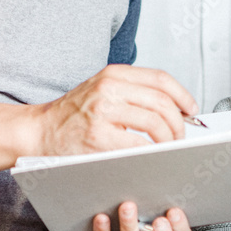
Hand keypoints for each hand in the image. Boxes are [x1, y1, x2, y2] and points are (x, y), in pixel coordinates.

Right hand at [32, 64, 198, 155]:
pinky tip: (152, 155)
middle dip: (178, 123)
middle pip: (162, 102)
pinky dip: (153, 151)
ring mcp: (103, 112)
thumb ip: (132, 92)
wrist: (40, 130)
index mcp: (113, 75)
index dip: (182, 95)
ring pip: (155, 123)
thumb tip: (174, 107)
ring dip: (169, 139)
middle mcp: (108, 88)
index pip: (160, 79)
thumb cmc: (73, 115)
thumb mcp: (101, 90)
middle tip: (180, 136)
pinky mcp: (99, 137)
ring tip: (168, 146)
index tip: (191, 110)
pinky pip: (139, 144)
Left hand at [89, 202, 191, 230]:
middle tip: (159, 221)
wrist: (112, 211)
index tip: (175, 212)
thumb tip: (168, 174)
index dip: (179, 229)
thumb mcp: (156, 200)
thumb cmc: (142, 204)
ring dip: (130, 227)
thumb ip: (162, 193)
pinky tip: (101, 216)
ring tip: (127, 207)